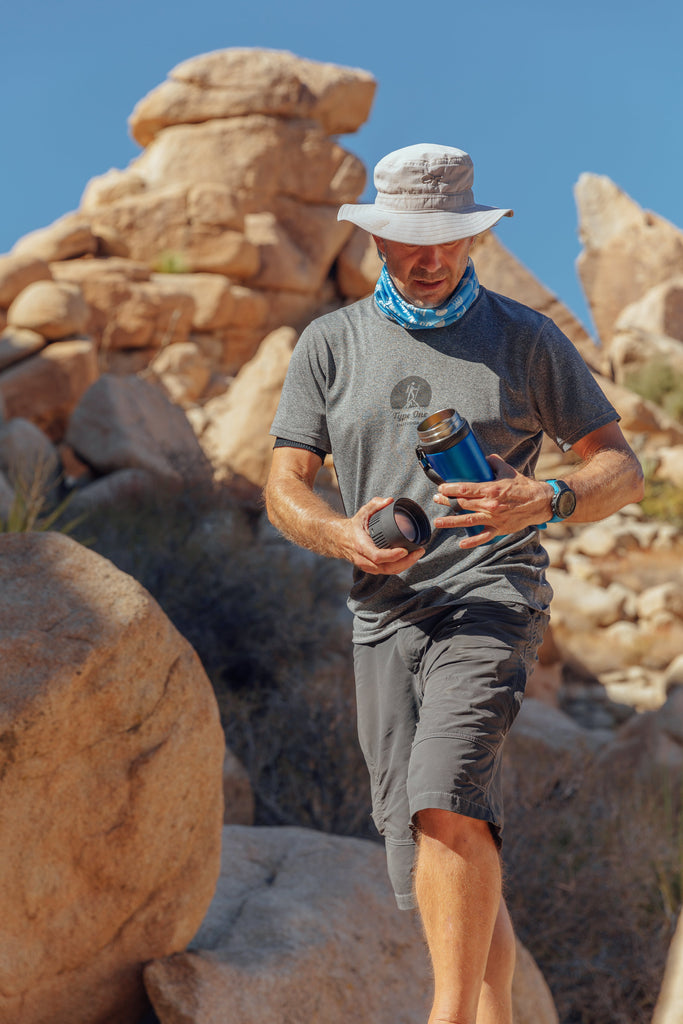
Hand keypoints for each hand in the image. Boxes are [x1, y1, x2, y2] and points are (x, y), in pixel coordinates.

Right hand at [337, 496, 424, 573]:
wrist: (340, 540)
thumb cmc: (353, 526)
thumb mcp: (362, 512)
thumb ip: (375, 504)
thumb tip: (390, 500)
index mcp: (361, 546)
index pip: (377, 556)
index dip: (392, 555)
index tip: (405, 550)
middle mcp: (364, 559)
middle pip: (387, 567)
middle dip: (406, 562)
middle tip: (419, 551)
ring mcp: (368, 566)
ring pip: (389, 571)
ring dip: (406, 565)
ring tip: (418, 554)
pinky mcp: (373, 569)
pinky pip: (388, 571)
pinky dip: (400, 566)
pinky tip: (410, 559)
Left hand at [432, 455, 551, 548]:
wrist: (541, 502)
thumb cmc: (524, 486)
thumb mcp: (508, 471)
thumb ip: (494, 463)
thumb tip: (484, 458)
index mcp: (491, 489)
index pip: (465, 489)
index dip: (451, 489)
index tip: (441, 488)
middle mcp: (490, 505)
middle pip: (463, 504)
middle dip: (447, 501)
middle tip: (436, 499)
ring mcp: (494, 518)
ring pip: (468, 520)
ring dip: (451, 521)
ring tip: (438, 522)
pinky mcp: (500, 529)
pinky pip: (484, 537)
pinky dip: (473, 542)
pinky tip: (461, 544)